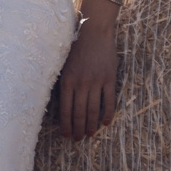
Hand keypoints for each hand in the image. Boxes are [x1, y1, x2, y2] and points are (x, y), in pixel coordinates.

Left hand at [54, 19, 117, 139]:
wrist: (94, 31)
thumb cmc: (75, 47)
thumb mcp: (63, 65)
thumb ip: (63, 83)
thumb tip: (60, 103)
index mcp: (67, 82)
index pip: (65, 110)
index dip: (65, 125)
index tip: (65, 135)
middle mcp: (81, 84)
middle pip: (79, 113)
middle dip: (77, 129)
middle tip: (77, 139)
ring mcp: (96, 82)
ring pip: (93, 110)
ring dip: (91, 125)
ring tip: (89, 135)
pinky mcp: (110, 79)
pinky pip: (109, 101)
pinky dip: (108, 114)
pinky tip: (105, 123)